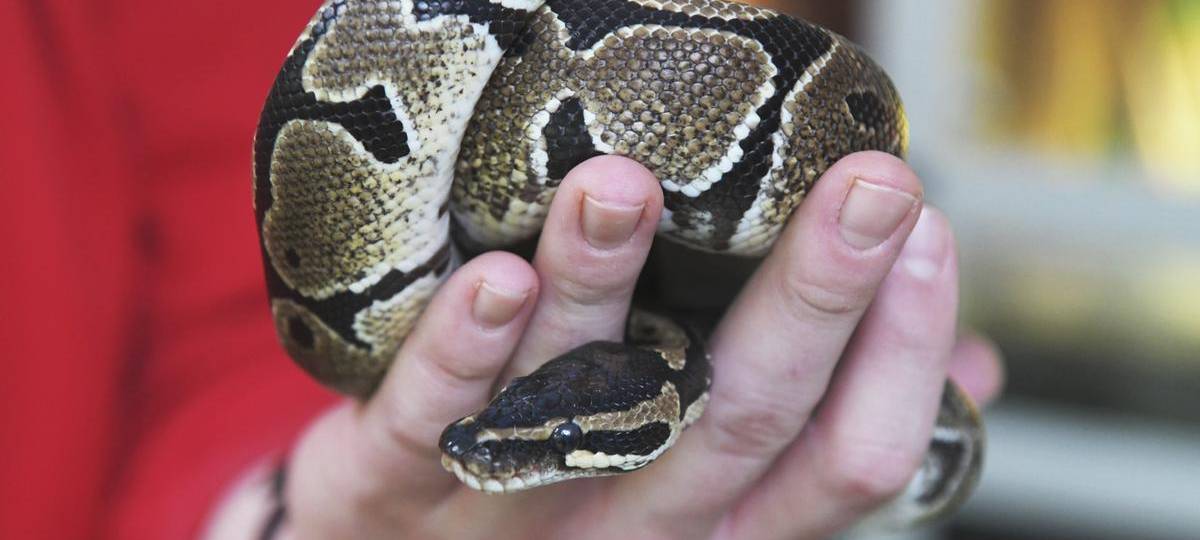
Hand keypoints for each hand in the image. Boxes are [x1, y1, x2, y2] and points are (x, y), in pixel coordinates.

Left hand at [205, 153, 1002, 539]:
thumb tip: (975, 370)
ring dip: (604, 288)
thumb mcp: (711, 477)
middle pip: (737, 422)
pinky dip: (463, 353)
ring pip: (577, 406)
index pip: (845, 465)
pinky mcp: (400, 490)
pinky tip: (497, 275)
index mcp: (722, 522)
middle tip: (869, 187)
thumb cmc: (582, 495)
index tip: (927, 233)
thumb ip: (819, 423)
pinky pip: (430, 429)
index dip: (901, 359)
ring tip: (624, 186)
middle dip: (812, 299)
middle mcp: (637, 530)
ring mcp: (516, 515)